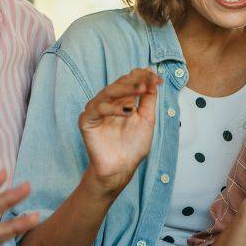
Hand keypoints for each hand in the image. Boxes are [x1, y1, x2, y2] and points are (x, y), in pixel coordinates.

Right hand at [80, 68, 160, 194]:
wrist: (121, 168)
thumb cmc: (133, 146)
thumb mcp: (146, 119)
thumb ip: (149, 99)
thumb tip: (153, 77)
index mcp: (121, 100)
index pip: (129, 81)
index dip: (143, 77)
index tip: (158, 78)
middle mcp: (108, 103)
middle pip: (119, 84)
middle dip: (135, 80)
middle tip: (149, 80)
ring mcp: (96, 110)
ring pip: (108, 92)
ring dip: (126, 88)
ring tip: (141, 89)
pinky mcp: (87, 121)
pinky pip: (98, 110)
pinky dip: (113, 109)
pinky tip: (128, 111)